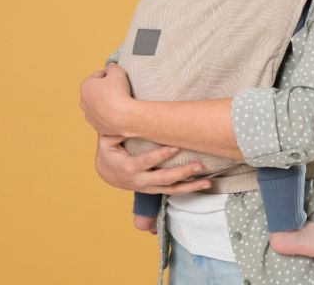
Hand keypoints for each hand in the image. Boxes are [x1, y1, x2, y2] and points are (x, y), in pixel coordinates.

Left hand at [79, 63, 133, 134]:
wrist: (124, 117)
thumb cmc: (119, 94)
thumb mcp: (117, 71)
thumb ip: (113, 67)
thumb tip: (111, 68)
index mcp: (85, 86)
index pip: (99, 75)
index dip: (110, 74)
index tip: (118, 77)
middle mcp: (84, 102)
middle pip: (97, 91)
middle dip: (107, 89)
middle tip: (119, 88)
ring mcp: (90, 116)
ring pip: (99, 105)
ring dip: (107, 102)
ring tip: (120, 101)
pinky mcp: (97, 126)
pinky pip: (104, 117)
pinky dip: (110, 114)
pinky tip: (119, 112)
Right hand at [94, 134, 211, 194]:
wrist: (106, 173)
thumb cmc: (109, 152)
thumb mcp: (107, 140)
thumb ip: (117, 131)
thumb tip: (129, 121)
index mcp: (129, 167)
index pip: (148, 161)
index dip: (162, 155)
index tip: (176, 147)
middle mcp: (140, 181)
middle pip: (164, 179)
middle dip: (182, 172)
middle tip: (199, 165)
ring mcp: (148, 188)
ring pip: (171, 189)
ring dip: (190, 186)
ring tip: (207, 182)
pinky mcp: (154, 190)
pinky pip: (172, 192)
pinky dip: (187, 189)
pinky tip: (202, 184)